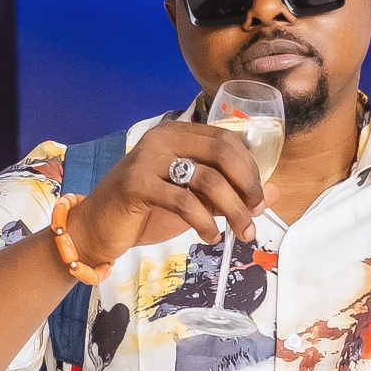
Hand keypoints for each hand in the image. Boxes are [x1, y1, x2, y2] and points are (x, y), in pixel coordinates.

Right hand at [67, 114, 268, 265]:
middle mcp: (163, 138)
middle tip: (255, 213)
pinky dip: (205, 222)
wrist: (98, 228)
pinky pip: (183, 201)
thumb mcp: (196, 201)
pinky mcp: (136, 185)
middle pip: (222, 152)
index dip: (251, 168)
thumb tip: (273, 192)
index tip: (259, 197)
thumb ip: (229, 194)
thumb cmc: (147, 212)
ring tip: (240, 232)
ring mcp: (148, 159)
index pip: (227, 140)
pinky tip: (210, 236)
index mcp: (178, 133)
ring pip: (208, 178)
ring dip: (233, 210)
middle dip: (247, 186)